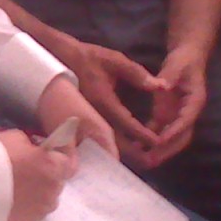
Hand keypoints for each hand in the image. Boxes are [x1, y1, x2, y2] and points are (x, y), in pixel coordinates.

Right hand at [0, 128, 76, 220]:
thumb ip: (33, 145)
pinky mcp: (31, 220)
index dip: (63, 156)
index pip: (70, 162)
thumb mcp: (17, 137)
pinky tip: (17, 197)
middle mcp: (54, 188)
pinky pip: (37, 209)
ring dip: (41, 190)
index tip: (54, 153)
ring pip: (48, 197)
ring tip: (23, 185)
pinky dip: (31, 203)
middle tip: (32, 167)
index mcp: (54, 166)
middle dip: (49, 173)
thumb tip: (36, 149)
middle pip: (59, 180)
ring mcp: (43, 207)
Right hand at [45, 33, 163, 154]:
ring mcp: (86, 119)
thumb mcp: (115, 60)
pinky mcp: (81, 121)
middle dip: (134, 154)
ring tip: (142, 160)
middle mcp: (94, 114)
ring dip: (124, 153)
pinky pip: (98, 139)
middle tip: (152, 162)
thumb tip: (160, 85)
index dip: (142, 134)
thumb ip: (138, 74)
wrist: (60, 58)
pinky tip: (124, 151)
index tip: (158, 142)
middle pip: (115, 142)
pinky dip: (112, 147)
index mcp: (104, 100)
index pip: (126, 122)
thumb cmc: (89, 58)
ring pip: (106, 144)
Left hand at [128, 45, 207, 168]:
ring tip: (142, 161)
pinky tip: (135, 147)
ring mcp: (176, 115)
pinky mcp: (166, 114)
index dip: (174, 131)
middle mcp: (187, 113)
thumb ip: (170, 75)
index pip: (185, 120)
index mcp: (194, 101)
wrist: (186, 58)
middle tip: (151, 160)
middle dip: (167, 150)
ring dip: (157, 150)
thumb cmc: (184, 60)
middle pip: (181, 136)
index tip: (161, 141)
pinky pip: (158, 130)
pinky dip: (148, 139)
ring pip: (169, 138)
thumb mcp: (177, 64)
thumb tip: (163, 85)